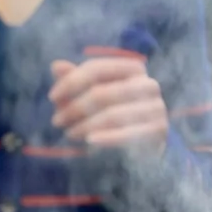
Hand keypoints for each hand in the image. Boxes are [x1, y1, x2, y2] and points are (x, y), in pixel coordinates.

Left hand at [49, 58, 168, 155]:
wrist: (148, 144)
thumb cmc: (116, 114)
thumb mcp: (94, 95)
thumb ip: (76, 81)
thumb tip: (56, 66)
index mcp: (133, 68)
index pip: (96, 68)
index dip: (70, 82)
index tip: (52, 98)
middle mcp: (148, 84)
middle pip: (102, 92)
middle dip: (75, 107)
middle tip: (58, 121)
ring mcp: (157, 107)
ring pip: (113, 114)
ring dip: (86, 125)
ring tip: (70, 133)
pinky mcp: (159, 130)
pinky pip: (128, 134)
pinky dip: (107, 138)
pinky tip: (90, 142)